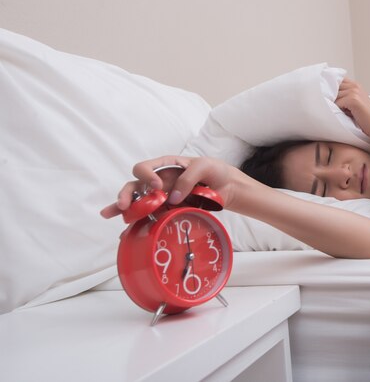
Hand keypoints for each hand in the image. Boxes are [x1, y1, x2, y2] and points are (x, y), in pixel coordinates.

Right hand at [100, 155, 235, 218]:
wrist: (228, 187)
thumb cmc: (215, 171)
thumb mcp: (204, 167)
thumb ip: (188, 178)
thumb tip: (172, 197)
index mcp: (166, 167)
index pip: (145, 168)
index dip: (147, 176)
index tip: (157, 186)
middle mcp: (160, 181)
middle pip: (135, 185)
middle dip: (126, 194)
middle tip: (123, 206)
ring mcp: (162, 198)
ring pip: (138, 203)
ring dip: (123, 209)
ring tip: (109, 215)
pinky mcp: (168, 212)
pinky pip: (150, 218)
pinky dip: (138, 225)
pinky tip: (126, 234)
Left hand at [334, 78, 369, 138]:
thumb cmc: (365, 117)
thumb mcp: (354, 103)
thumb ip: (344, 96)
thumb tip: (327, 97)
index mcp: (355, 85)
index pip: (337, 80)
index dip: (331, 89)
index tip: (329, 97)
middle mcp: (355, 86)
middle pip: (333, 88)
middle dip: (332, 97)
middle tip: (338, 108)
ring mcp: (354, 92)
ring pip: (334, 96)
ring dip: (335, 105)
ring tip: (345, 112)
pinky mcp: (353, 99)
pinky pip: (337, 103)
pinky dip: (339, 111)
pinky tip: (348, 115)